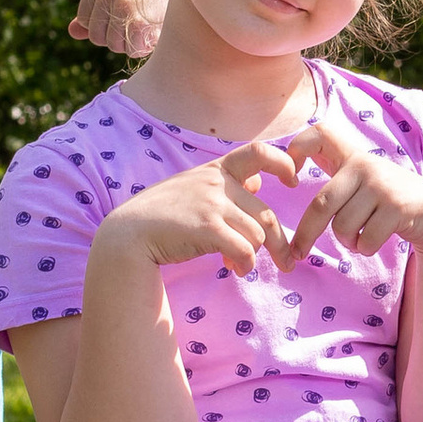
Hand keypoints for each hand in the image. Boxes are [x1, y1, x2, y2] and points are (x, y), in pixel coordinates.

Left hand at [71, 0, 169, 57]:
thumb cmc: (155, 0)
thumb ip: (94, 14)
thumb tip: (73, 31)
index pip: (84, 21)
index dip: (104, 28)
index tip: (125, 18)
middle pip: (96, 36)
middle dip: (116, 39)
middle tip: (138, 25)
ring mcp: (123, 4)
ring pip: (112, 45)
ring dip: (131, 45)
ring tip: (147, 28)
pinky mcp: (137, 22)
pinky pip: (130, 50)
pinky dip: (144, 49)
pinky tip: (154, 35)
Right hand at [100, 143, 298, 273]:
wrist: (128, 235)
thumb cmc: (162, 215)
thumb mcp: (193, 188)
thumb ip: (225, 185)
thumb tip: (257, 183)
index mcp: (215, 170)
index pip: (258, 152)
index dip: (283, 163)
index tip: (293, 180)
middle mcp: (216, 183)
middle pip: (267, 214)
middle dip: (281, 243)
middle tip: (288, 263)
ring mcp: (212, 204)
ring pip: (258, 235)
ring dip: (254, 256)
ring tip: (239, 266)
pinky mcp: (208, 228)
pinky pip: (246, 251)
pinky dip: (246, 264)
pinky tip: (236, 269)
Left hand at [283, 114, 422, 264]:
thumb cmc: (391, 200)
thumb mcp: (366, 179)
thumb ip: (338, 173)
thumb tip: (290, 169)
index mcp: (353, 158)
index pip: (320, 133)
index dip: (297, 147)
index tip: (291, 176)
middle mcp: (366, 166)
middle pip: (322, 204)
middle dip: (306, 234)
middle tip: (297, 253)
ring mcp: (382, 187)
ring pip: (342, 227)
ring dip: (347, 243)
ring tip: (358, 239)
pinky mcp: (397, 208)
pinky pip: (364, 239)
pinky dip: (365, 248)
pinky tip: (373, 242)